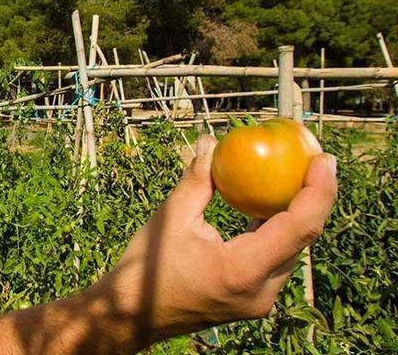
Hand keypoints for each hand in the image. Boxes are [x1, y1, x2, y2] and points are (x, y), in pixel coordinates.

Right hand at [92, 135, 337, 347]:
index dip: (319, 191)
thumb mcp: (171, 217)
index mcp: (243, 270)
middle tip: (313, 161)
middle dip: (313, 198)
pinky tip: (266, 207)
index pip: (299, 228)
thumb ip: (198, 180)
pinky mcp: (252, 301)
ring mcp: (259, 301)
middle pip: (302, 240)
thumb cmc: (147, 268)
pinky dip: (274, 233)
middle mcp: (261, 291)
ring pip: (291, 252)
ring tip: (295, 178)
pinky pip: (274, 262)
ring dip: (294, 216)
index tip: (323, 160)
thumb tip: (212, 143)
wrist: (133, 315)